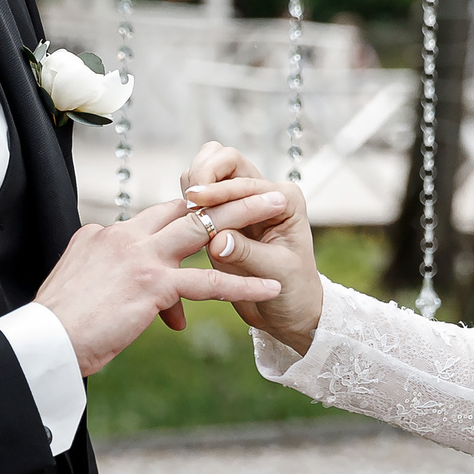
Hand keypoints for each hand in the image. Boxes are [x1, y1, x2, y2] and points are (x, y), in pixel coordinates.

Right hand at [35, 197, 282, 375]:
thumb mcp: (80, 285)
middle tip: (259, 184)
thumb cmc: (57, 325)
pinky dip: (242, 284)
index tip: (216, 201)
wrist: (43, 342)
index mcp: (105, 235)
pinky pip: (207, 282)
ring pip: (204, 229)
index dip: (191, 206)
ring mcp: (139, 257)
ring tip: (279, 205)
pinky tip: (269, 287)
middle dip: (227, 193)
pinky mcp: (151, 285)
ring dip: (246, 216)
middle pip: (185, 207)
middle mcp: (123, 236)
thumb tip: (130, 287)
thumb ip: (107, 274)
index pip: (157, 213)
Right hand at [181, 143, 324, 355]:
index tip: (195, 203)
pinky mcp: (221, 219)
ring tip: (183, 211)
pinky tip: (180, 220)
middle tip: (189, 199)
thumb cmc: (294, 293)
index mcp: (284, 199)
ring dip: (192, 186)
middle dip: (203, 172)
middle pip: (224, 160)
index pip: (244, 180)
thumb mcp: (276, 273)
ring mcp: (240, 204)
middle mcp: (263, 193)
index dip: (218, 190)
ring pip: (207, 173)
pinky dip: (186, 202)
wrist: (289, 313)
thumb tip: (217, 242)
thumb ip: (247, 254)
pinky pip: (198, 199)